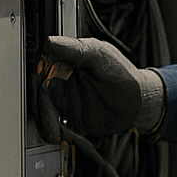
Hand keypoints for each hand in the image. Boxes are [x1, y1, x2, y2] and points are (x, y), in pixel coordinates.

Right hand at [41, 36, 163, 138]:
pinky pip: (53, 122)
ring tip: (53, 130)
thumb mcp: (101, 57)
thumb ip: (78, 50)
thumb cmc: (123, 75)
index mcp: (68, 58)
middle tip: (46, 112)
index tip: (41, 83)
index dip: (39, 73)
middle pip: (39, 88)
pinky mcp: (68, 114)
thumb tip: (52, 41)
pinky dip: (51, 129)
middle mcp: (62, 77)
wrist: (137, 104)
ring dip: (45, 119)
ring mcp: (64, 96)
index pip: (43, 63)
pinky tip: (56, 135)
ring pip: (44, 106)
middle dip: (40, 102)